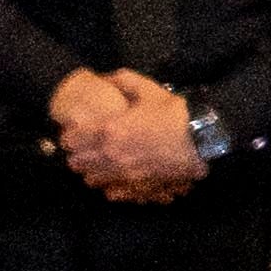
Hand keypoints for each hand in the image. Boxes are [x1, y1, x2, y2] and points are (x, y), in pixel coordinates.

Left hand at [48, 69, 207, 203]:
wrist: (200, 140)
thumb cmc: (173, 113)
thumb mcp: (148, 90)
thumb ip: (123, 80)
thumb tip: (105, 77)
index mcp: (109, 130)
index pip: (71, 140)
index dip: (71, 135)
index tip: (78, 130)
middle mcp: (110, 156)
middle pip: (76, 163)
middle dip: (78, 154)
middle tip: (88, 146)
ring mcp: (122, 175)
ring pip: (90, 180)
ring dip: (91, 171)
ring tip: (102, 162)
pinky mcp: (136, 188)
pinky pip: (111, 193)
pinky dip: (110, 186)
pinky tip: (118, 176)